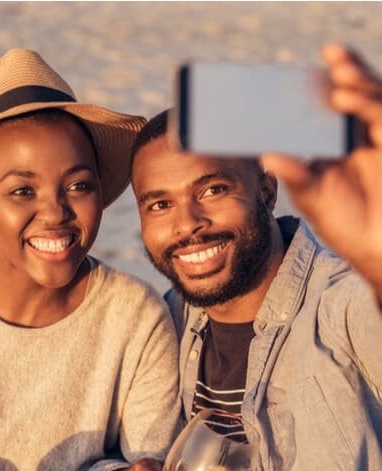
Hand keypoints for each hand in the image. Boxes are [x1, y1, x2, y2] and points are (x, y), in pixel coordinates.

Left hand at [260, 43, 381, 300]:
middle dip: (349, 71)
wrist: (372, 251)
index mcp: (339, 143)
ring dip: (360, 84)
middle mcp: (362, 138)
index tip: (311, 65)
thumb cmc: (342, 222)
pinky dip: (368, 108)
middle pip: (360, 94)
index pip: (335, 105)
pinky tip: (345, 101)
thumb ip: (294, 174)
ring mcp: (380, 144)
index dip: (328, 82)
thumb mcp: (310, 195)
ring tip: (337, 76)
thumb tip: (266, 154)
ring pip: (376, 102)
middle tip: (330, 54)